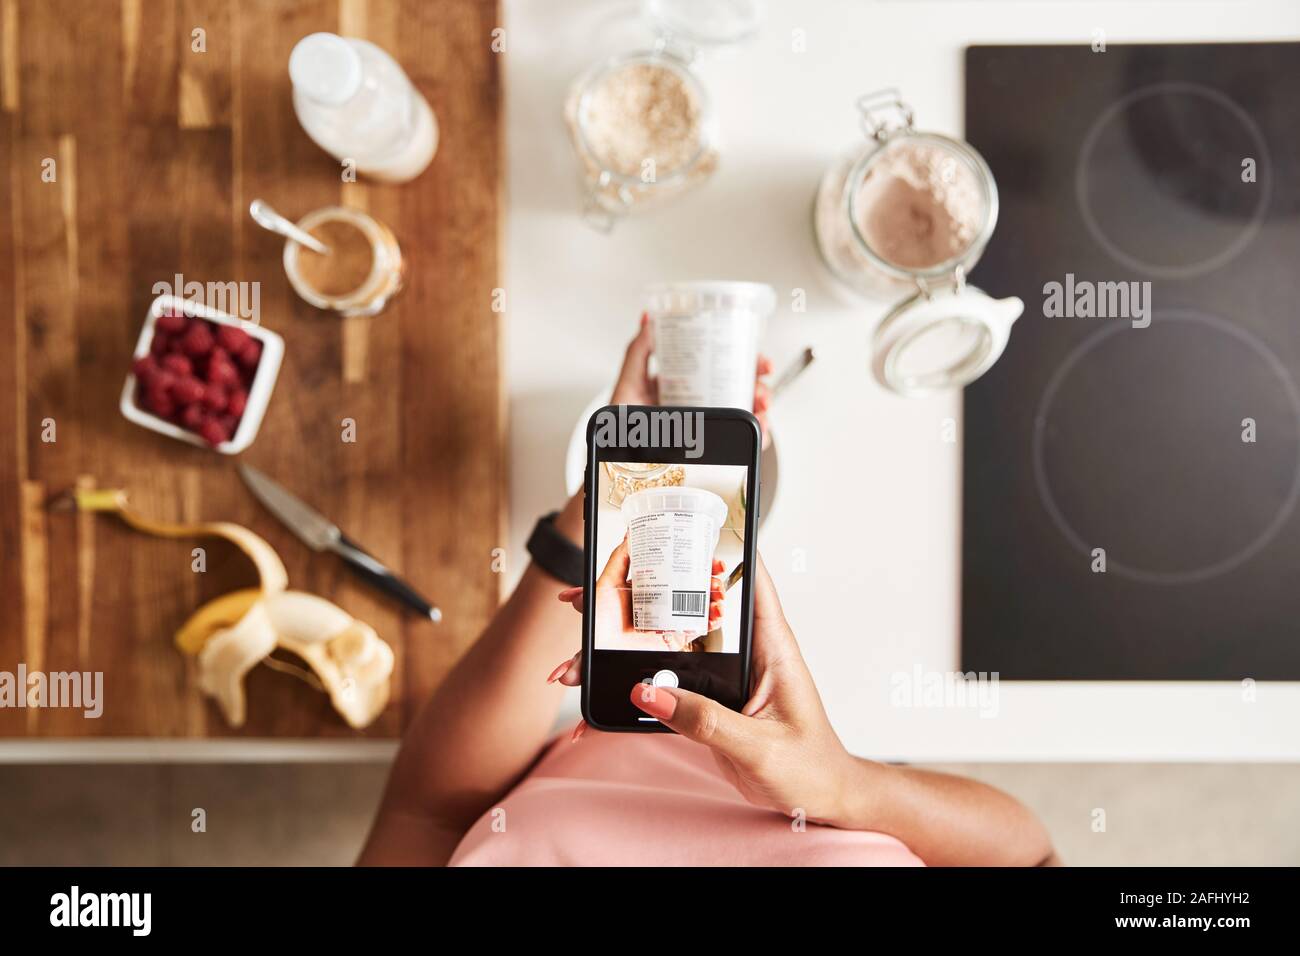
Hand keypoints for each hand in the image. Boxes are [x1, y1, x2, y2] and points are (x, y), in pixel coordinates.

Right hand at [549, 555, 857, 824]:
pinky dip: (631, 686)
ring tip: (577, 648)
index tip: (672, 527)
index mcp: (770, 644)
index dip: (713, 547)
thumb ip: (708, 721)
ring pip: (667, 646)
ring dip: (622, 644)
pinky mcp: (708, 700)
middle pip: (686, 608)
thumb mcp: (760, 746)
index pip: (747, 578)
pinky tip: (598, 690)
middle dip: (636, 598)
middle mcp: (744, 651)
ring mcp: (723, 675)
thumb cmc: (810, 767)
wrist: (820, 799)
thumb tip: (650, 693)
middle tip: (586, 597)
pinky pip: (664, 685)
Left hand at [574, 534, 725, 651]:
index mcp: (647, 590)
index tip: (706, 558)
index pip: (675, 572)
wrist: (600, 652)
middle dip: (710, 579)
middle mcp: (660, 605)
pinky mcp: (674, 638)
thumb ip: (619, 560)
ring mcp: (669, 621)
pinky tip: (716, 612)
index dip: (693, 563)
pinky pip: (698, 628)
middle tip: (716, 573)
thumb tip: (629, 536)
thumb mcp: (606, 584)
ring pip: (700, 606)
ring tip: (718, 594)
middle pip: (693, 588)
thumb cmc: (599, 624)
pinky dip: (712, 620)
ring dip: (715, 598)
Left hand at [610, 314, 773, 447]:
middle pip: (741, 391)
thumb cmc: (617, 428)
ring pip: (745, 416)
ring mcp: (705, 428)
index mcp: (685, 386)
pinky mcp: (709, 451)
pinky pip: (739, 444)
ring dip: (762, 411)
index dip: (746, 361)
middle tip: (762, 388)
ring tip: (762, 410)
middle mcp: (699, 406)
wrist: (615, 463)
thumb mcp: (627, 384)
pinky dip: (757, 437)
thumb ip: (638, 352)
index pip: (722, 367)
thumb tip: (648, 318)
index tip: (759, 360)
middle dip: (760, 387)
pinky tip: (760, 432)